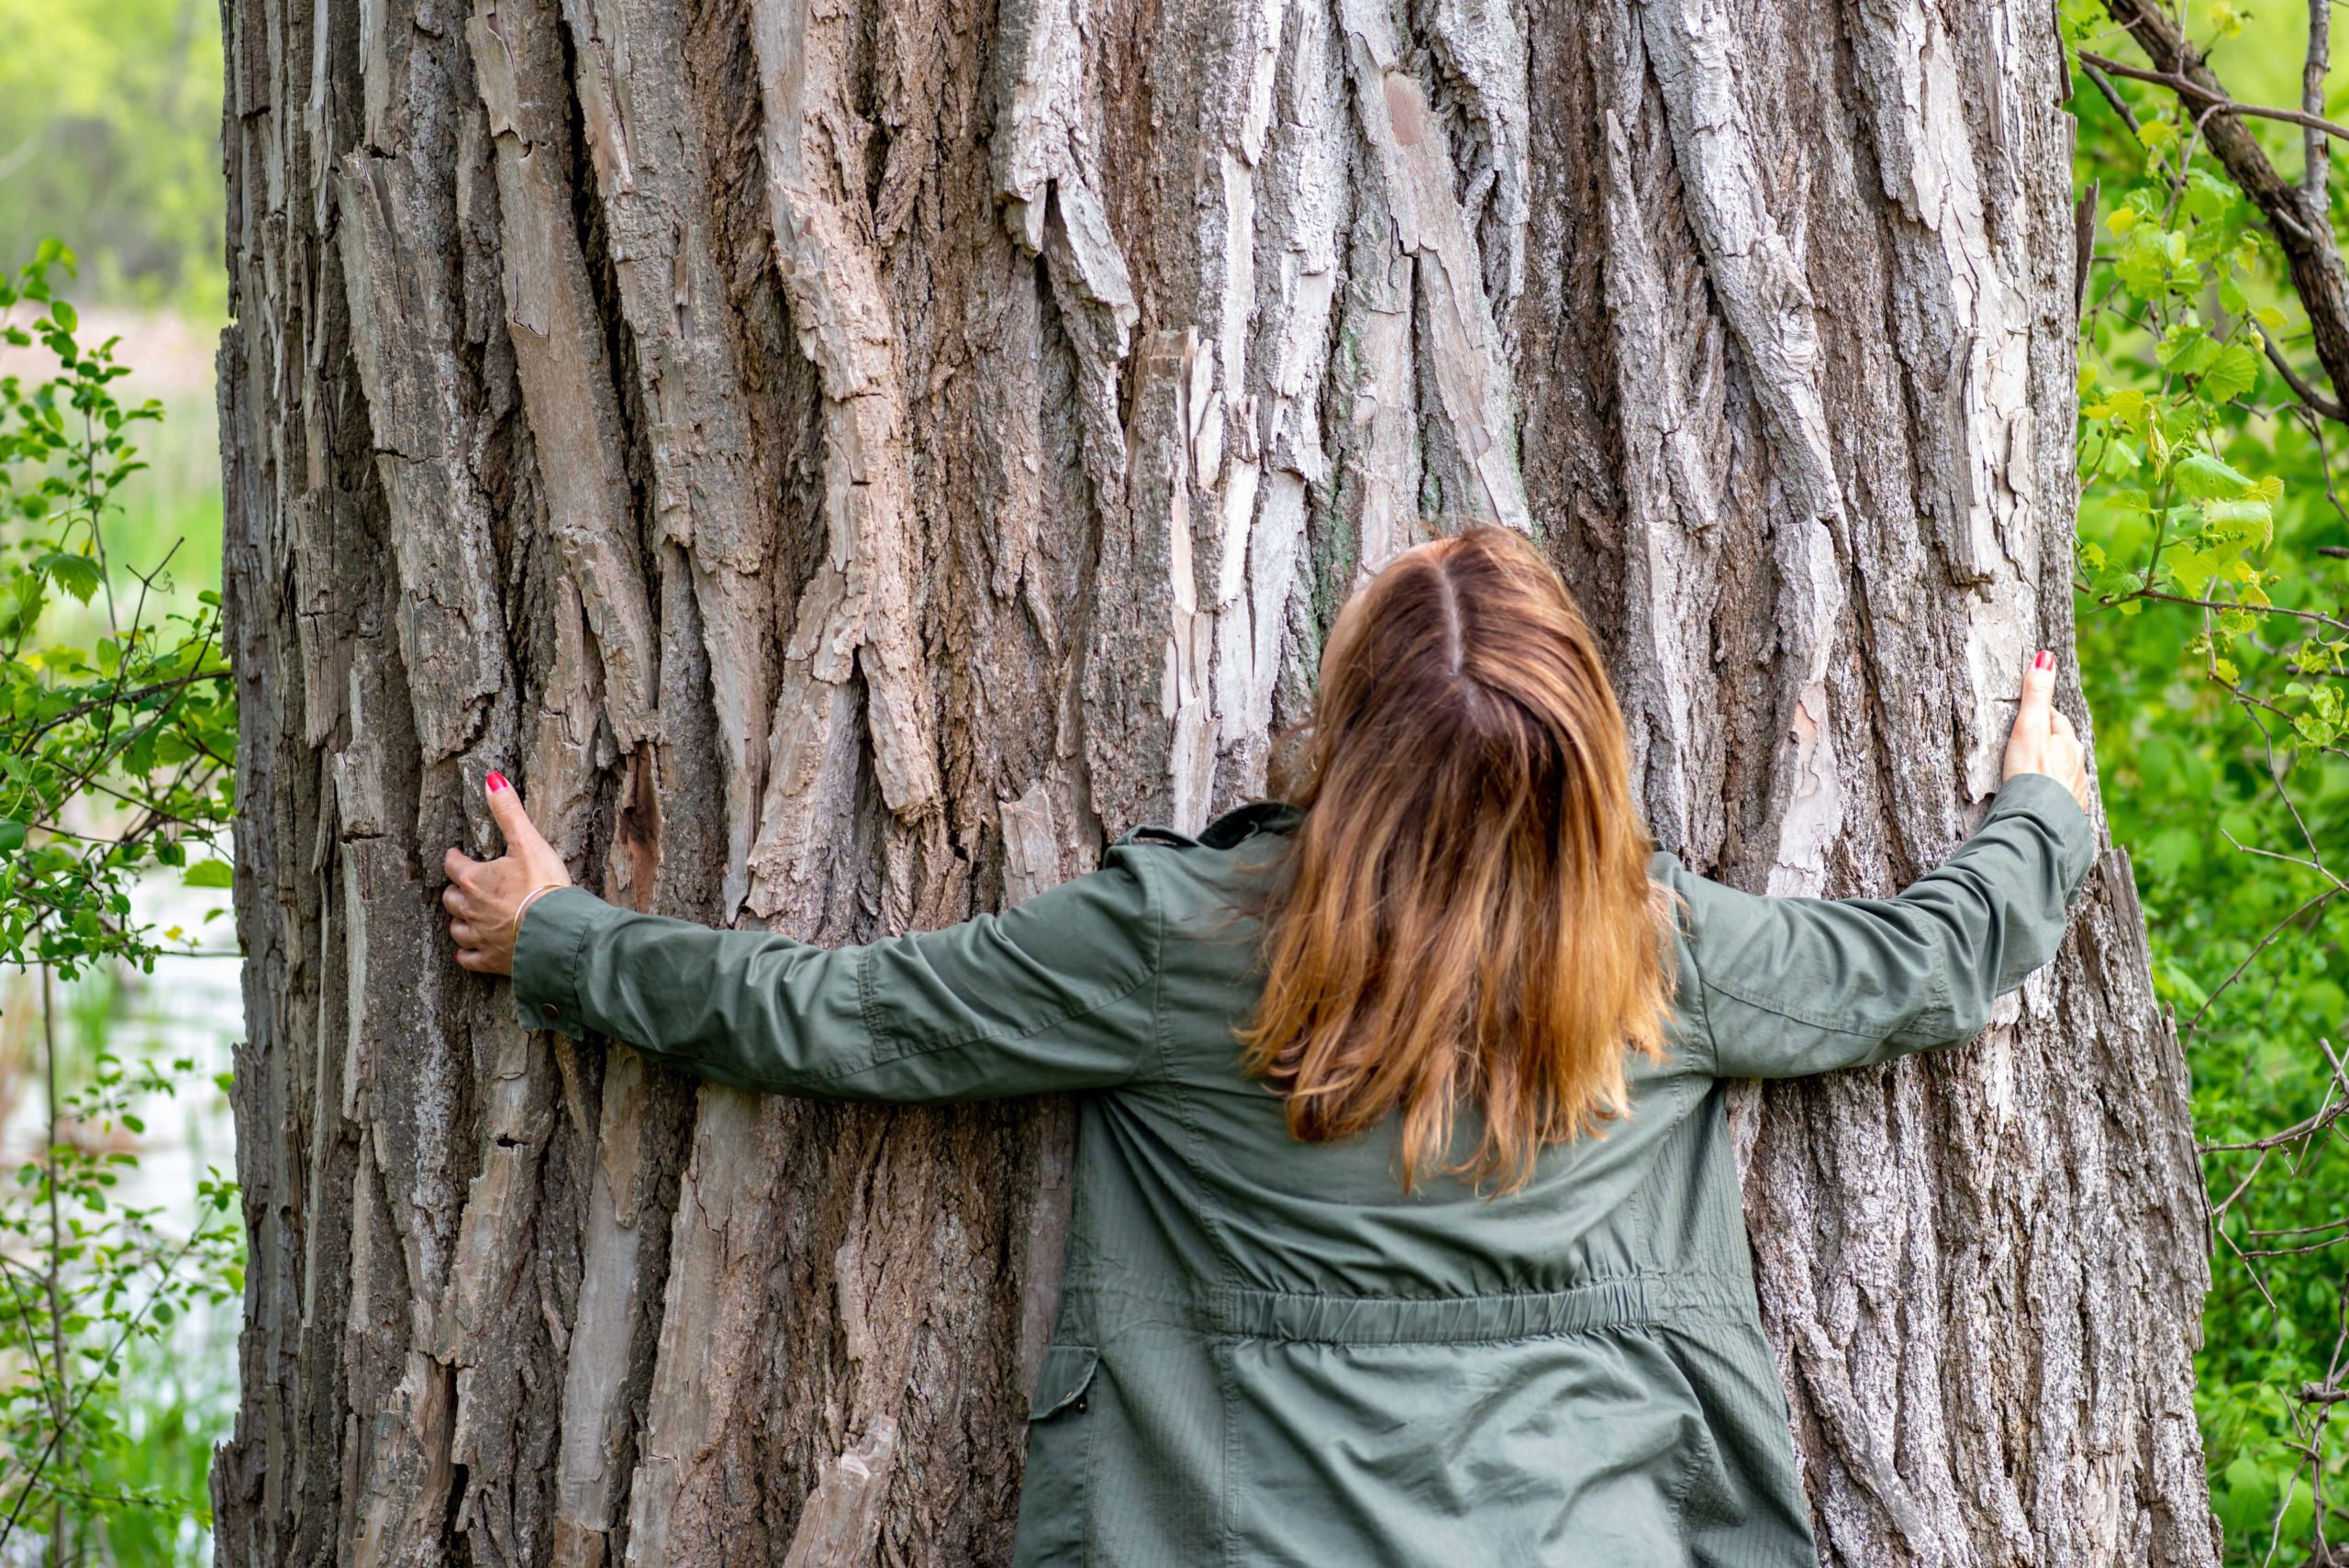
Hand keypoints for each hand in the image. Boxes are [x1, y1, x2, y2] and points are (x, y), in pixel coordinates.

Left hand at [443, 772, 571, 975]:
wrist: (557, 932)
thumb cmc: (543, 886)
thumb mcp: (528, 842)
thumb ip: (509, 811)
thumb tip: (492, 779)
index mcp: (475, 879)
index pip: (453, 864)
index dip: (454, 858)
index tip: (457, 854)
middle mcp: (471, 909)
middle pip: (451, 898)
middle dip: (455, 890)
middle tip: (464, 885)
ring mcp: (480, 937)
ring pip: (457, 928)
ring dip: (459, 921)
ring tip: (466, 916)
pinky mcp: (491, 960)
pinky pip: (469, 959)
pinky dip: (467, 954)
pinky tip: (468, 952)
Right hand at [2001, 649, 2092, 815]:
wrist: (2038, 824)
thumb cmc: (2031, 774)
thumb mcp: (2029, 728)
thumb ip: (2036, 695)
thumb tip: (2046, 657)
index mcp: (2069, 744)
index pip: (2055, 721)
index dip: (2041, 716)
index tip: (2028, 715)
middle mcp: (2077, 767)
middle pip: (2063, 748)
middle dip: (2050, 743)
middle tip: (2030, 742)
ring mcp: (2074, 792)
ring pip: (2064, 774)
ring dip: (2052, 772)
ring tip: (2036, 774)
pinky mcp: (2067, 815)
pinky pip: (2060, 799)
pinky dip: (2051, 796)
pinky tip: (2043, 801)